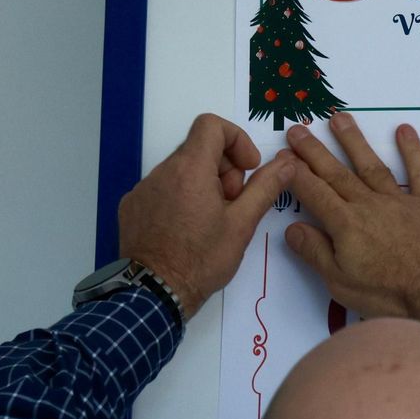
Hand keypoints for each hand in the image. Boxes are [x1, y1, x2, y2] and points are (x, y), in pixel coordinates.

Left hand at [118, 113, 295, 318]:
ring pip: (180, 171)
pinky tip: (187, 229)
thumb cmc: (201, 260)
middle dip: (223, 169)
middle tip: (233, 203)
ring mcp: (143, 189)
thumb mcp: (242, 224)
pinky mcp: (132, 207)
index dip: (236, 140)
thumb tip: (287, 163)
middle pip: (198, 149)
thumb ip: (266, 187)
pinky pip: (161, 189)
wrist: (155, 293)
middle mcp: (161, 172)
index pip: (212, 125)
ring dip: (202, 185)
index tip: (247, 169)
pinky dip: (179, 199)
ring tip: (210, 221)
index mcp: (190, 169)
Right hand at [281, 114, 419, 320]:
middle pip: (337, 173)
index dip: (295, 173)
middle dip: (315, 151)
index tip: (282, 155)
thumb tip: (291, 228)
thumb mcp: (341, 282)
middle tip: (297, 128)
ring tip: (339, 118)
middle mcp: (370, 205)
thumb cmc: (389, 294)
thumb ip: (315, 252)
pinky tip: (404, 130)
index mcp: (346, 224)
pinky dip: (412, 151)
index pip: (313, 192)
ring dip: (354, 142)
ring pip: (372, 166)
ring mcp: (400, 202)